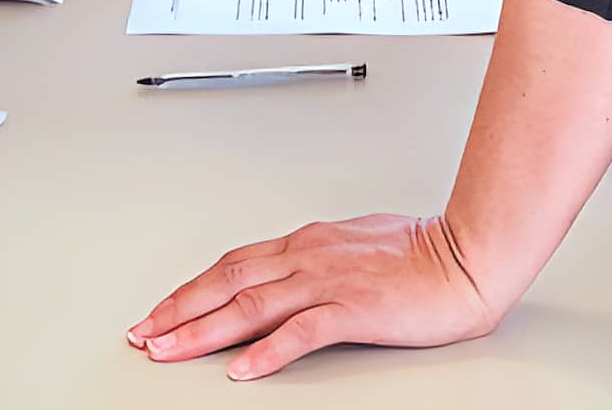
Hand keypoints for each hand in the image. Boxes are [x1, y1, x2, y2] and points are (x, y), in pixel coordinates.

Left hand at [130, 214, 499, 380]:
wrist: (467, 256)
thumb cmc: (421, 253)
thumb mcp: (355, 245)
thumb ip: (318, 258)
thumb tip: (289, 271)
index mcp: (308, 241)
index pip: (233, 264)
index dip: (191, 288)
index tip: (160, 311)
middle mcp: (309, 255)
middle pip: (227, 281)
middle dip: (178, 309)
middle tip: (143, 334)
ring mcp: (328, 281)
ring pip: (250, 304)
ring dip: (203, 329)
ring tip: (169, 351)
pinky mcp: (354, 309)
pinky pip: (301, 332)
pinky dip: (266, 352)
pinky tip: (242, 370)